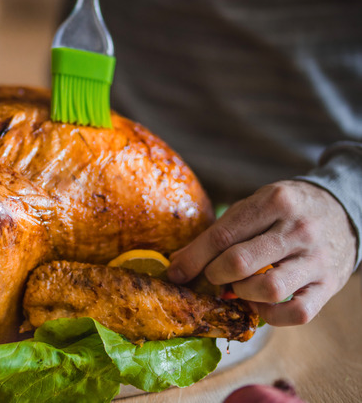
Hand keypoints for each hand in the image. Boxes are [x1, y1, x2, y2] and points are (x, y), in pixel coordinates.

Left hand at [167, 180, 356, 325]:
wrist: (344, 210)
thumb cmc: (287, 211)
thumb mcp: (255, 206)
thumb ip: (221, 231)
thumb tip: (178, 262)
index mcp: (274, 202)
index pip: (222, 236)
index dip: (193, 259)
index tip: (176, 272)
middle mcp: (298, 229)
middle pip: (240, 263)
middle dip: (214, 275)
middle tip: (211, 277)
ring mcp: (316, 259)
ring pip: (268, 289)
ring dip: (242, 294)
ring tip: (237, 287)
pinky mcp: (330, 285)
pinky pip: (297, 313)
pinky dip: (271, 316)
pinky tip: (260, 304)